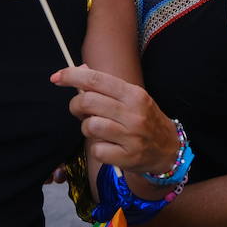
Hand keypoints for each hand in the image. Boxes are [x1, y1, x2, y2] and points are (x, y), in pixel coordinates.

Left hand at [52, 64, 178, 173]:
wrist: (169, 149)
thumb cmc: (145, 119)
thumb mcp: (132, 98)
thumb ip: (107, 86)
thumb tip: (81, 69)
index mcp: (134, 94)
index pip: (97, 79)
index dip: (72, 76)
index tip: (56, 77)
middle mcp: (133, 113)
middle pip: (88, 102)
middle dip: (75, 105)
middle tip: (79, 110)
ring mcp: (131, 137)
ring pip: (90, 126)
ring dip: (87, 128)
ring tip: (96, 129)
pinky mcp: (127, 157)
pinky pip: (97, 150)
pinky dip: (97, 148)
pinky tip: (107, 146)